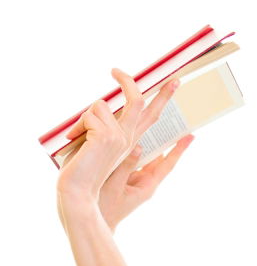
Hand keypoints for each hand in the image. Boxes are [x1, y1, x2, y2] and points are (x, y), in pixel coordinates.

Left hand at [55, 67, 180, 204]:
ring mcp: (120, 138)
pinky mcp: (107, 136)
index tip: (172, 82)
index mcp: (129, 143)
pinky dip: (78, 125)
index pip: (149, 116)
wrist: (77, 194)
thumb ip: (103, 130)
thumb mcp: (96, 148)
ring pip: (102, 105)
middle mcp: (128, 140)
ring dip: (85, 118)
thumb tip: (102, 106)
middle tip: (116, 70)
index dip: (162, 98)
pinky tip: (75, 141)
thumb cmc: (83, 174)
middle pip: (139, 102)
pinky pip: (89, 114)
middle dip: (130, 83)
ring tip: (78, 138)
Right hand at [57, 133, 194, 233]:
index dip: (179, 150)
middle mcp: (143, 181)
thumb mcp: (115, 187)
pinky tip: (126, 133)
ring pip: (143, 156)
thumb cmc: (105, 210)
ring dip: (146, 140)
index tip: (190, 136)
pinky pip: (130, 158)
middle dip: (163, 139)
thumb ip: (126, 167)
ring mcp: (133, 179)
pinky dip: (129, 146)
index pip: (168, 164)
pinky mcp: (122, 177)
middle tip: (171, 120)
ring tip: (150, 122)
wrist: (92, 223)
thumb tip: (137, 147)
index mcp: (147, 186)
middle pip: (158, 157)